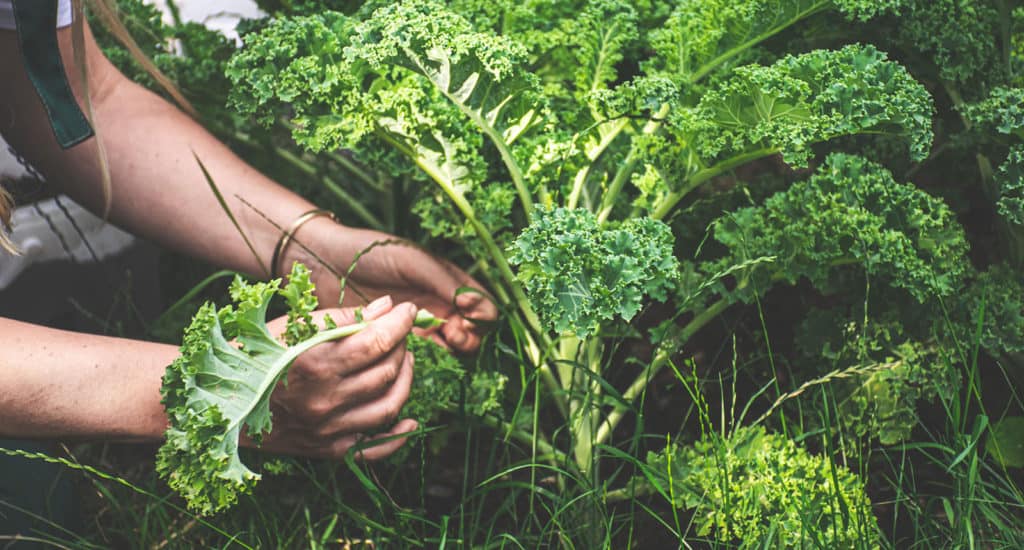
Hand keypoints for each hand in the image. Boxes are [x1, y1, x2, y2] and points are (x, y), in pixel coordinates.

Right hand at [251, 296, 417, 459]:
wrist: (219, 404)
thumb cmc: (254, 356)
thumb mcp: (291, 327)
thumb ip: (342, 317)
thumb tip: (386, 307)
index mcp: (313, 363)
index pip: (376, 341)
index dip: (400, 323)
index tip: (409, 310)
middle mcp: (324, 399)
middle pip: (386, 371)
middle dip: (402, 345)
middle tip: (400, 332)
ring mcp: (327, 428)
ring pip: (389, 405)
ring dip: (405, 379)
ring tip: (403, 360)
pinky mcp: (327, 449)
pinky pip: (374, 448)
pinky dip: (398, 435)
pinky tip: (411, 420)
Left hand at [297, 221, 498, 352]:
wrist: (328, 264)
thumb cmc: (373, 254)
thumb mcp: (414, 261)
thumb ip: (445, 281)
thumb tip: (473, 304)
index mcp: (449, 282)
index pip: (483, 305)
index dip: (481, 314)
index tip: (466, 314)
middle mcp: (441, 305)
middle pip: (473, 331)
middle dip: (470, 334)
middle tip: (452, 333)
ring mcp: (422, 325)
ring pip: (453, 347)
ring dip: (454, 348)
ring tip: (442, 340)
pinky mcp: (400, 342)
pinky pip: (425, 356)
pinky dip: (430, 358)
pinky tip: (420, 351)